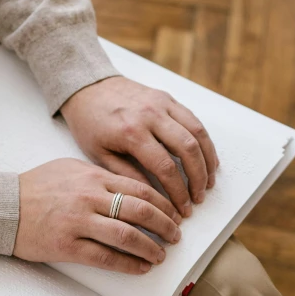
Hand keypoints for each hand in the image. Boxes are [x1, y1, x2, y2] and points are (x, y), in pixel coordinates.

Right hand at [13, 158, 181, 273]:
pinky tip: (141, 267)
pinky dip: (129, 264)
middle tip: (176, 235)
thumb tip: (128, 187)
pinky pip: (106, 257)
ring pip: (127, 235)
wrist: (1, 206)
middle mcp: (89, 197)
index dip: (164, 203)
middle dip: (166, 225)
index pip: (141, 189)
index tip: (175, 213)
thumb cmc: (34, 187)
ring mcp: (79, 222)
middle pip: (141, 211)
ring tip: (161, 254)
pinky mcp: (67, 245)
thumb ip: (99, 176)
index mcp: (93, 177)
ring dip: (151, 247)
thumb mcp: (69, 169)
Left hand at [60, 76, 218, 217]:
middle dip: (197, 179)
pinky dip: (204, 141)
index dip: (178, 192)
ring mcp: (162, 104)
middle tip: (198, 199)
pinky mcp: (167, 98)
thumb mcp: (99, 154)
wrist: (87, 87)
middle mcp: (150, 115)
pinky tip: (206, 158)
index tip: (182, 209)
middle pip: (188, 150)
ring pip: (197, 133)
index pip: (165, 167)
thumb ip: (127, 175)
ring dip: (207, 160)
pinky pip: (193, 120)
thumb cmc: (89, 123)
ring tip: (207, 182)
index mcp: (131, 132)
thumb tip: (152, 198)